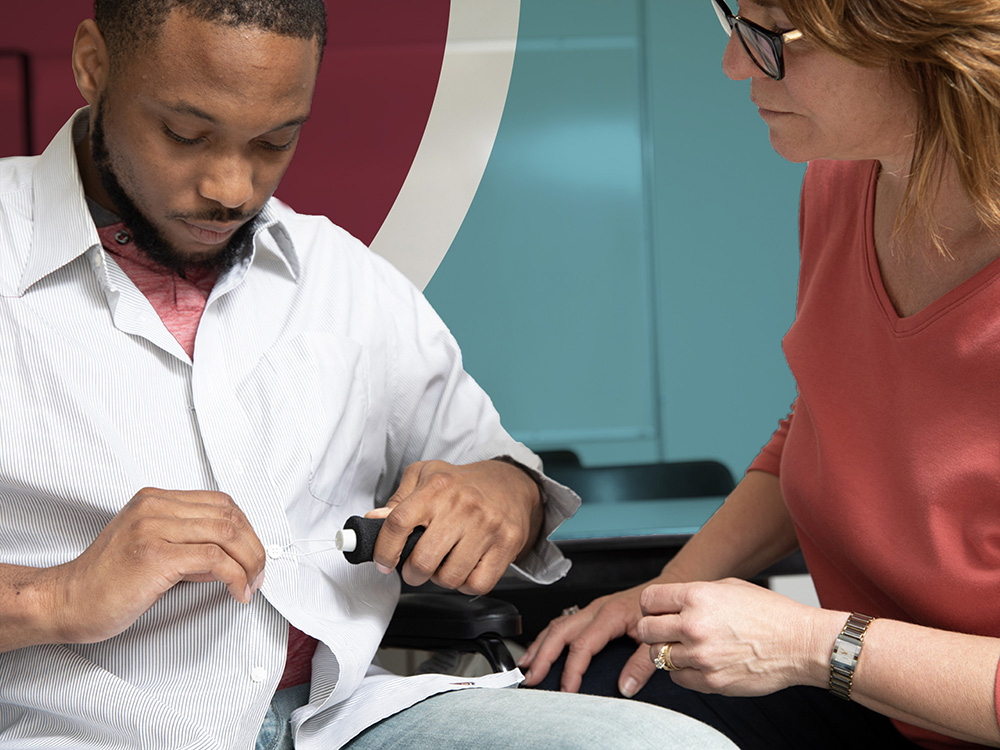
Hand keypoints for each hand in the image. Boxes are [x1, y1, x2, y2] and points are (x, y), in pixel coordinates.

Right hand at [48, 488, 265, 644]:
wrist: (65, 602)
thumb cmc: (106, 582)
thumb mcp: (153, 550)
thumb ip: (191, 545)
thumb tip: (232, 558)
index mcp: (154, 500)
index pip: (221, 503)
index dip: (246, 529)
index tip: (253, 554)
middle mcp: (154, 507)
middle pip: (229, 516)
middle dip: (254, 547)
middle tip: (260, 573)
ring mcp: (153, 528)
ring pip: (226, 534)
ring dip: (250, 563)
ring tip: (252, 585)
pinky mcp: (154, 555)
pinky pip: (213, 559)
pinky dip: (235, 576)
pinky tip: (237, 592)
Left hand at [368, 459, 541, 594]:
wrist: (510, 484)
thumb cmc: (462, 483)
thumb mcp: (425, 477)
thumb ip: (397, 500)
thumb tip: (374, 520)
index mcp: (438, 487)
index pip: (399, 522)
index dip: (384, 549)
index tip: (383, 561)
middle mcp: (463, 505)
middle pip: (423, 560)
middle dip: (412, 573)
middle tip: (415, 567)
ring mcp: (487, 526)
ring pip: (449, 577)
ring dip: (440, 579)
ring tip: (444, 563)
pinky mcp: (506, 544)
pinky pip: (477, 583)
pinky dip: (465, 584)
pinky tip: (465, 568)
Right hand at [519, 584, 656, 696]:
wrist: (668, 590)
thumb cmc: (662, 611)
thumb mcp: (656, 639)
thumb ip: (642, 664)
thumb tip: (625, 688)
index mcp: (610, 615)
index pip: (583, 645)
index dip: (572, 669)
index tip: (567, 689)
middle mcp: (596, 609)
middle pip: (560, 631)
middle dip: (543, 656)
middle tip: (532, 677)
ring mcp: (591, 609)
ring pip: (557, 625)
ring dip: (540, 645)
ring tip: (528, 665)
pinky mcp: (591, 611)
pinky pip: (563, 622)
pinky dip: (548, 637)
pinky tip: (542, 648)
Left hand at [638, 578, 827, 695]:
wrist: (800, 644)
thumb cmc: (768, 613)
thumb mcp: (728, 587)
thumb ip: (693, 594)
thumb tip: (668, 603)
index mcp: (697, 597)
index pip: (649, 600)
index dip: (651, 605)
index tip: (658, 610)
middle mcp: (694, 626)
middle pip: (645, 630)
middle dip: (652, 629)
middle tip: (666, 631)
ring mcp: (701, 656)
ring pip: (658, 657)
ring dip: (668, 652)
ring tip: (688, 646)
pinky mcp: (710, 681)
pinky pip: (677, 678)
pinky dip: (683, 671)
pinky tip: (700, 662)